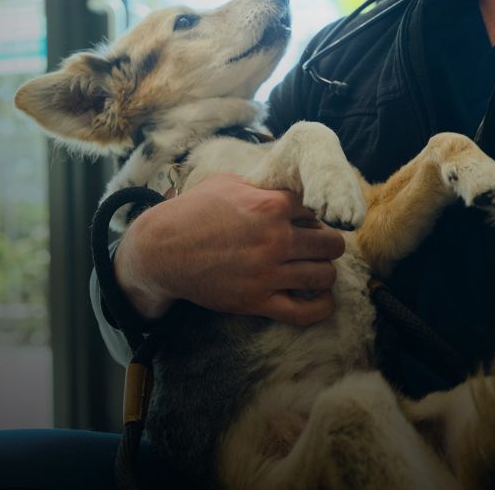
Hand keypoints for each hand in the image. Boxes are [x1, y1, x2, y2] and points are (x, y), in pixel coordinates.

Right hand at [114, 173, 345, 326]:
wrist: (162, 251)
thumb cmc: (192, 212)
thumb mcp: (227, 183)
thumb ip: (262, 186)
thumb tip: (285, 185)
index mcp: (270, 205)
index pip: (317, 208)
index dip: (314, 213)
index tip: (306, 219)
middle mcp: (275, 239)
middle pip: (332, 243)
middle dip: (329, 243)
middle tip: (317, 245)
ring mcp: (267, 273)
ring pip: (324, 275)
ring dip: (324, 271)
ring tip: (314, 268)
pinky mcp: (257, 301)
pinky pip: (305, 312)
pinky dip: (321, 307)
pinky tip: (322, 299)